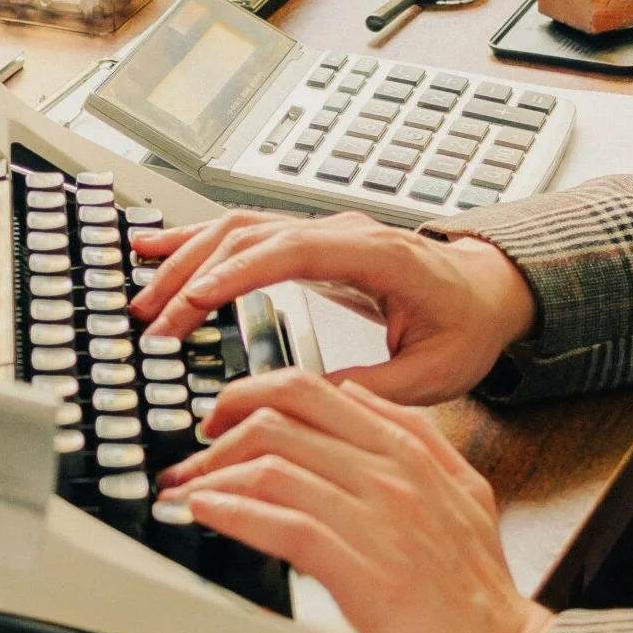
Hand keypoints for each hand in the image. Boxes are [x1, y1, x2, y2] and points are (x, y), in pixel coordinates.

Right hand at [127, 210, 537, 405]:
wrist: (490, 292)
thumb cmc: (467, 327)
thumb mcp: (432, 373)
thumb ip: (372, 386)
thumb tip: (308, 402)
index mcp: (379, 256)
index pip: (292, 249)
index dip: (236, 273)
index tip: (191, 303)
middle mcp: (345, 233)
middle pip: (251, 235)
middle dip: (193, 273)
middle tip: (152, 321)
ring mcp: (325, 233)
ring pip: (240, 229)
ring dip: (186, 259)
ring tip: (143, 296)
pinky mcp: (310, 244)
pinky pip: (246, 234)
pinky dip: (197, 242)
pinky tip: (154, 249)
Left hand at [157, 370, 550, 632]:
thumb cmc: (477, 592)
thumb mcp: (465, 491)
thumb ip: (417, 438)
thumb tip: (356, 395)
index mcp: (411, 451)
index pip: (315, 389)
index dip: (252, 394)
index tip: (220, 417)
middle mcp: (394, 475)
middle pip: (283, 418)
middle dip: (219, 431)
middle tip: (189, 458)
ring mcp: (379, 521)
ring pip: (274, 465)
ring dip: (211, 474)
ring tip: (183, 491)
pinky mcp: (363, 572)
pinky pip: (283, 524)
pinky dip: (232, 512)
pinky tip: (204, 512)